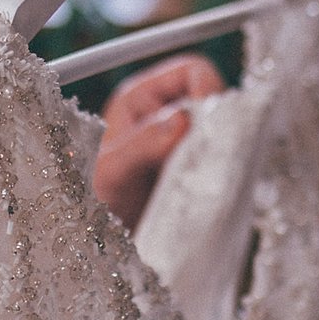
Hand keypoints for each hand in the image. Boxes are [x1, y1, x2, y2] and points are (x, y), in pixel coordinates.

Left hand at [92, 53, 224, 228]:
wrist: (98, 248)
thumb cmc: (92, 203)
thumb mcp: (110, 172)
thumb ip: (142, 144)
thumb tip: (183, 119)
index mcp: (141, 98)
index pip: (190, 71)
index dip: (208, 88)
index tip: (214, 122)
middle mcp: (167, 115)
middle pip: (214, 100)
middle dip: (219, 124)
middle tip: (214, 156)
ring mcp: (185, 143)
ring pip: (224, 132)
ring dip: (223, 152)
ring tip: (211, 177)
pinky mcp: (199, 170)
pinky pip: (226, 161)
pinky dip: (225, 172)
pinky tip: (215, 189)